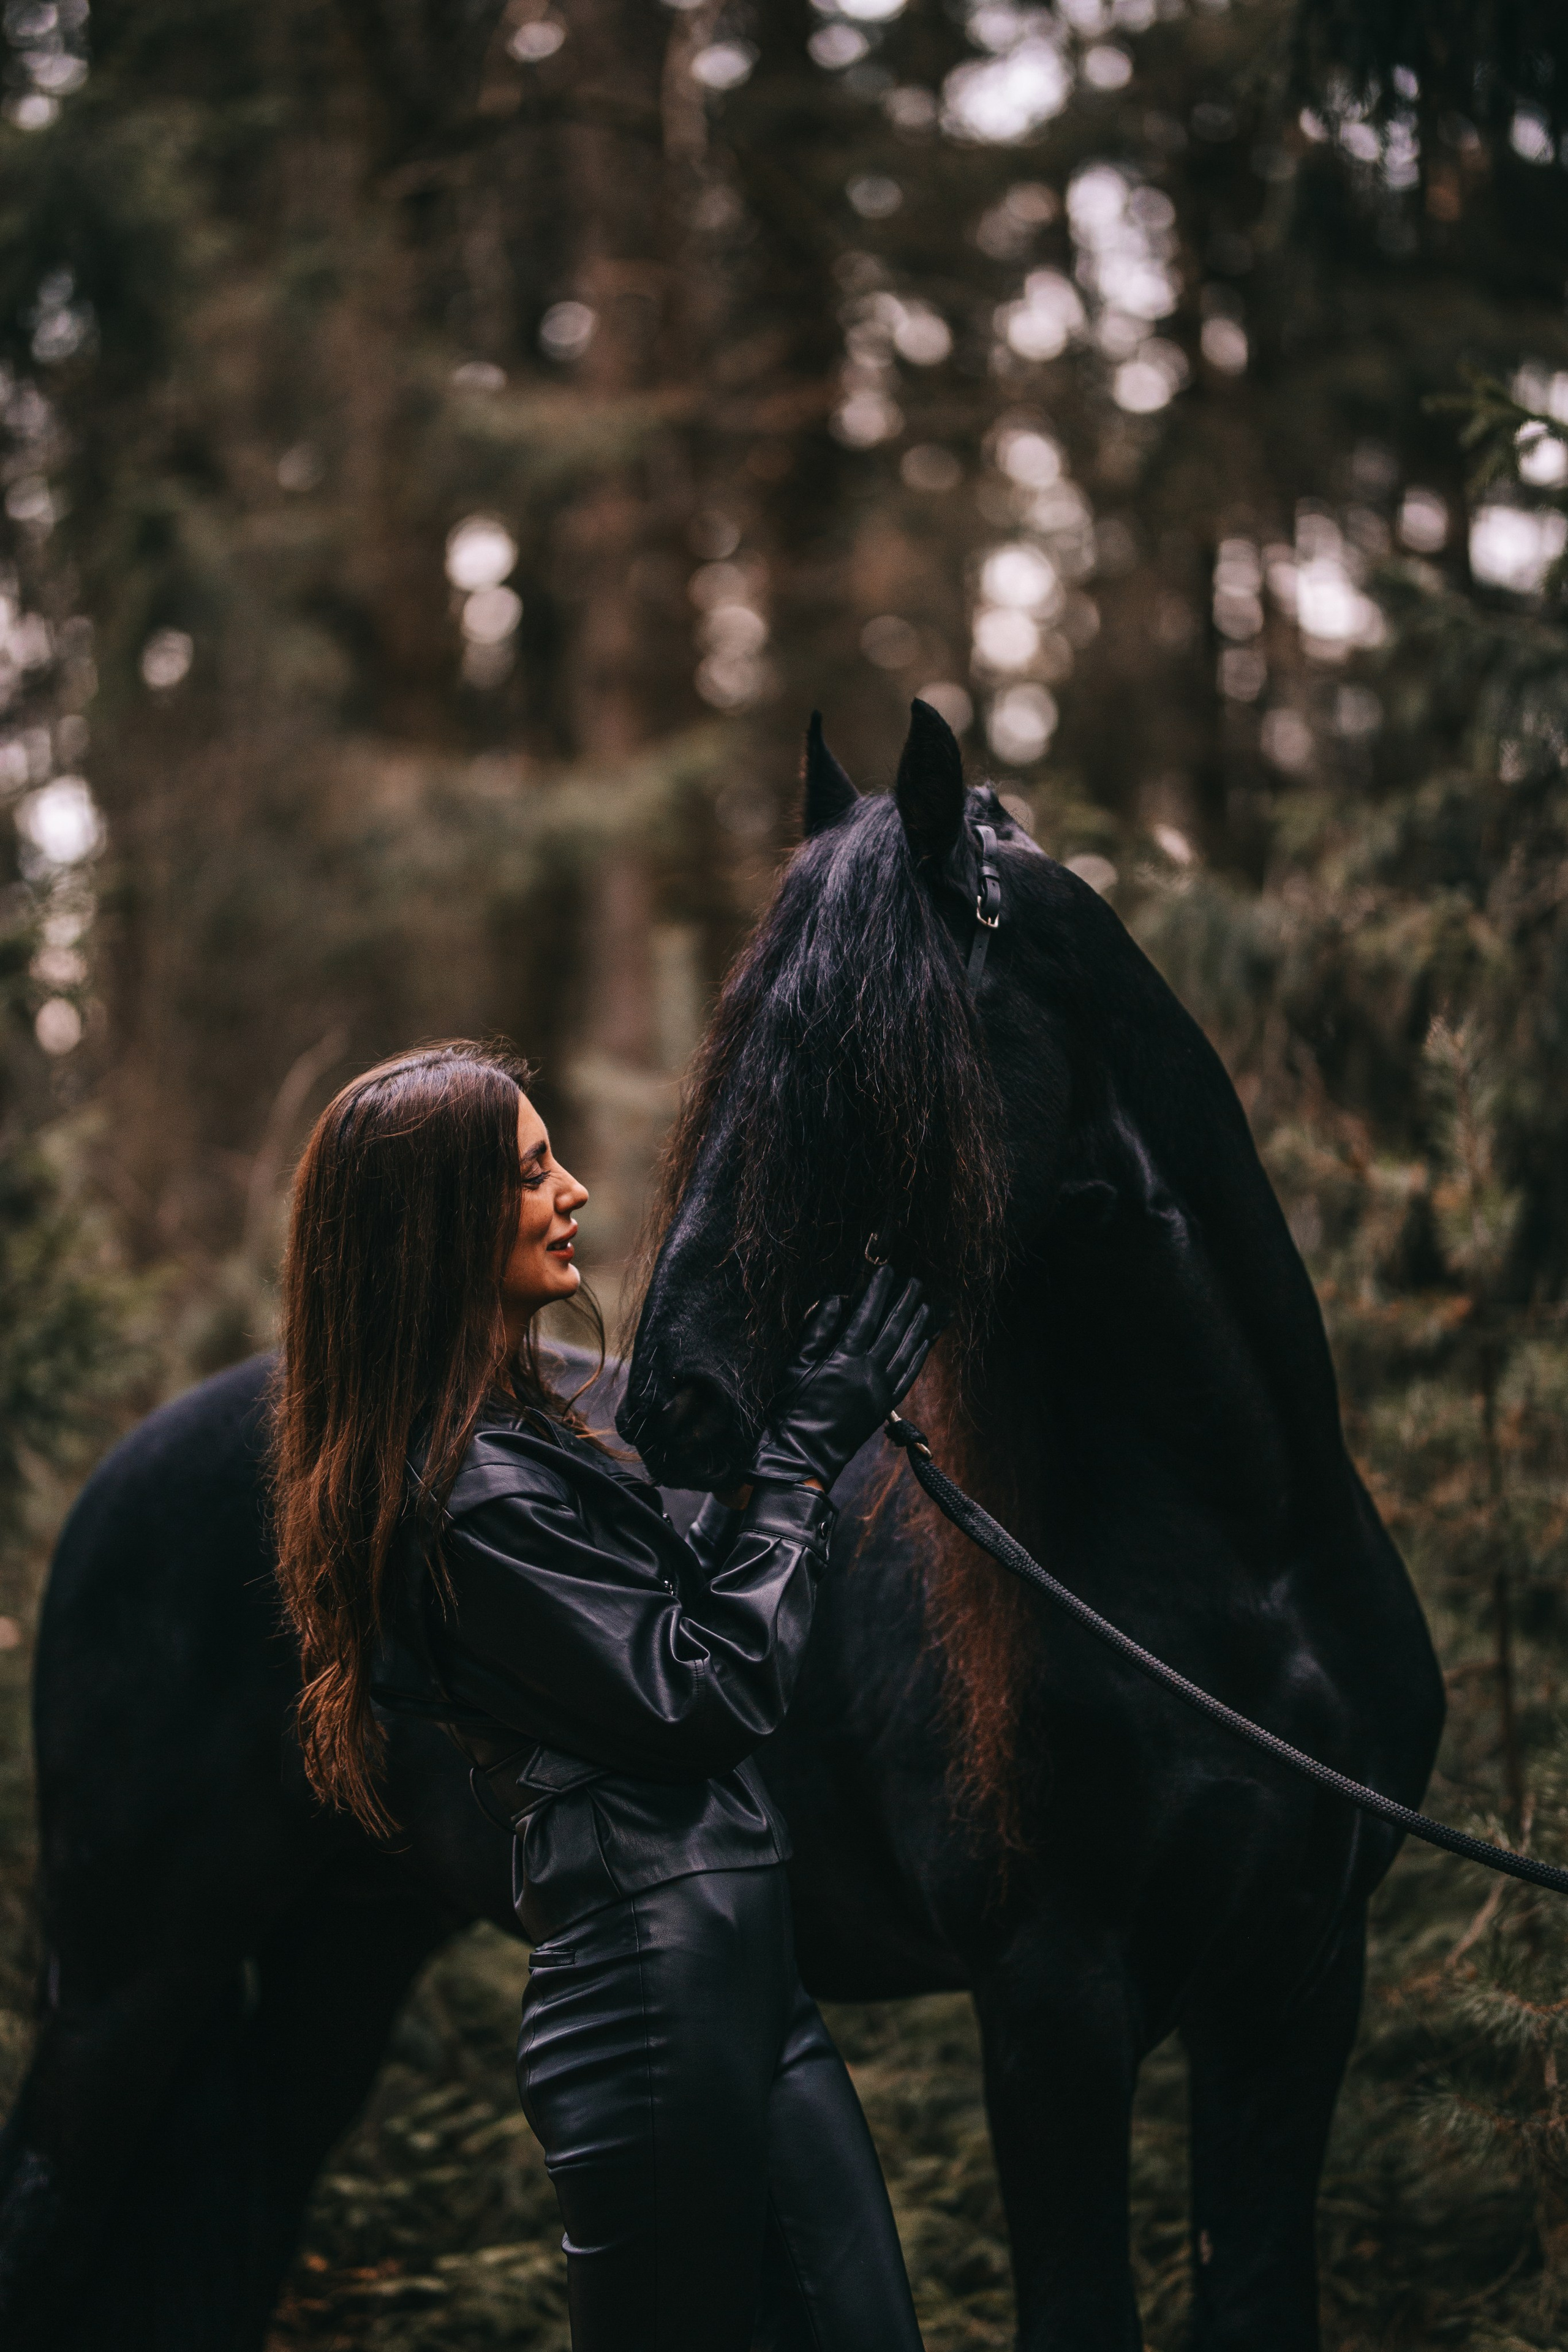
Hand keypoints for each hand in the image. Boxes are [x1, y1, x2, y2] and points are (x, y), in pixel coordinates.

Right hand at [749, 1266, 939, 1491]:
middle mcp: (867, 1373)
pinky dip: (919, 1356)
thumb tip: (837, 1299)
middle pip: (893, 1329)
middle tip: (915, 1282)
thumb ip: (817, 1330)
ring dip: (918, 1325)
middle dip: (906, 1302)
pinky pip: (908, 1375)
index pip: (866, 1316)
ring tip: (926, 1305)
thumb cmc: (791, 1409)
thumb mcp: (795, 1365)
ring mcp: (879, 1391)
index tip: (887, 1272)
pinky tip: (925, 1341)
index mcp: (843, 1359)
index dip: (878, 1291)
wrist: (801, 1456)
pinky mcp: (884, 1406)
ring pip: (906, 1350)